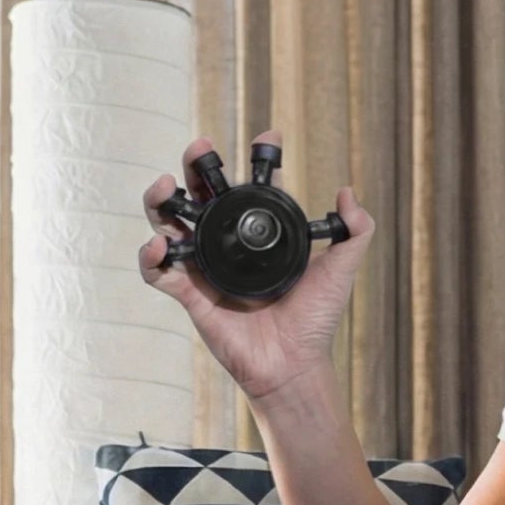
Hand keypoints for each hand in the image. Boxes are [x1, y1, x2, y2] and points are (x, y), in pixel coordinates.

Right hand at [139, 131, 374, 405]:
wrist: (293, 363)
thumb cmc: (315, 320)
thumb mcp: (340, 270)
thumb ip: (354, 232)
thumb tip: (347, 193)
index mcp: (260, 233)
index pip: (252, 186)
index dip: (257, 158)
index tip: (269, 140)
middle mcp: (228, 244)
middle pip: (201, 194)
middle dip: (196, 166)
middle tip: (200, 149)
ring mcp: (205, 267)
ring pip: (169, 222)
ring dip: (159, 200)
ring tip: (164, 187)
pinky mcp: (189, 294)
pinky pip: (158, 272)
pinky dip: (150, 257)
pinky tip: (159, 245)